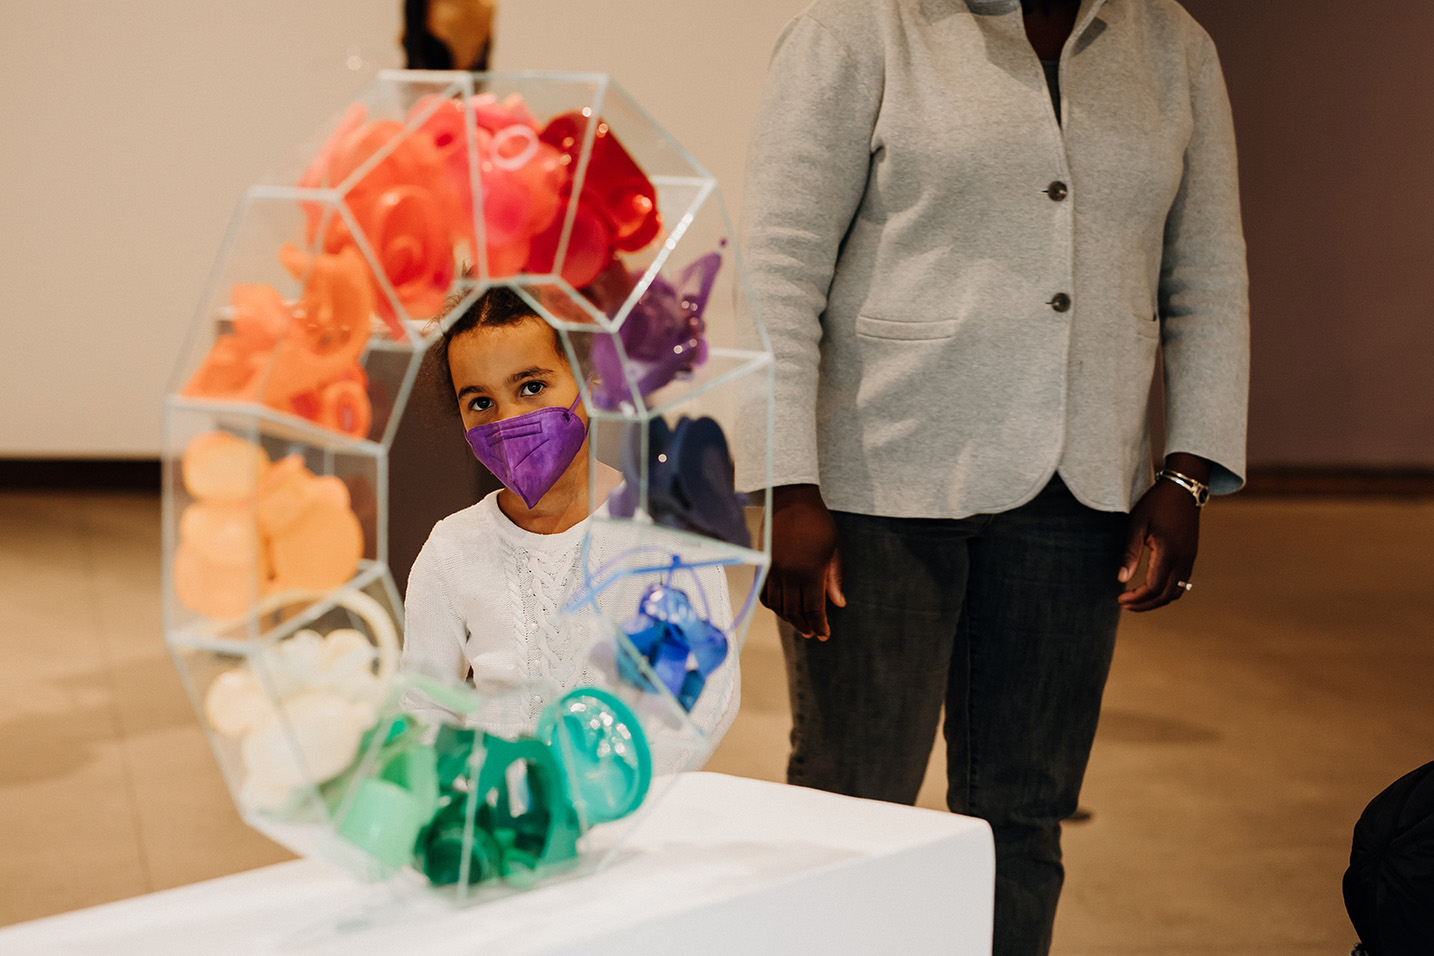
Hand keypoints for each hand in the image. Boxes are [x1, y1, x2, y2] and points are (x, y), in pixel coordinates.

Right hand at [760, 484, 846, 638]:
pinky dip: (773, 605)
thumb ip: (834, 578)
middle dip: (804, 626)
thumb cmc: (818, 523)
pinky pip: (764, 593)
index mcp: (809, 571)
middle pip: (793, 611)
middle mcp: (788, 574)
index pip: (813, 609)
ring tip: (799, 623)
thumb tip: (839, 603)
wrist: (791, 500)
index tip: (824, 634)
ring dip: (788, 618)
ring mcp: (772, 570)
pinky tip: (782, 608)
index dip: (819, 625)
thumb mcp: (833, 549)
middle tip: (812, 633)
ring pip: (777, 605)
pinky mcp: (763, 564)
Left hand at [1117, 475, 1200, 611]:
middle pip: (1166, 596)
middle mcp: (1184, 559)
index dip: (1137, 598)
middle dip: (1145, 604)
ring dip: (1157, 600)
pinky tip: (1150, 588)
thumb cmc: (1156, 503)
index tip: (1119, 598)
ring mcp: (1190, 558)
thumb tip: (1121, 579)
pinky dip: (1166, 591)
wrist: (1184, 488)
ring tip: (1136, 600)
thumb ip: (1130, 553)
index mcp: (1169, 553)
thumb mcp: (1137, 524)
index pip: (1154, 587)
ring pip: (1177, 592)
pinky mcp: (1191, 555)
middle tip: (1125, 605)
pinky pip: (1181, 582)